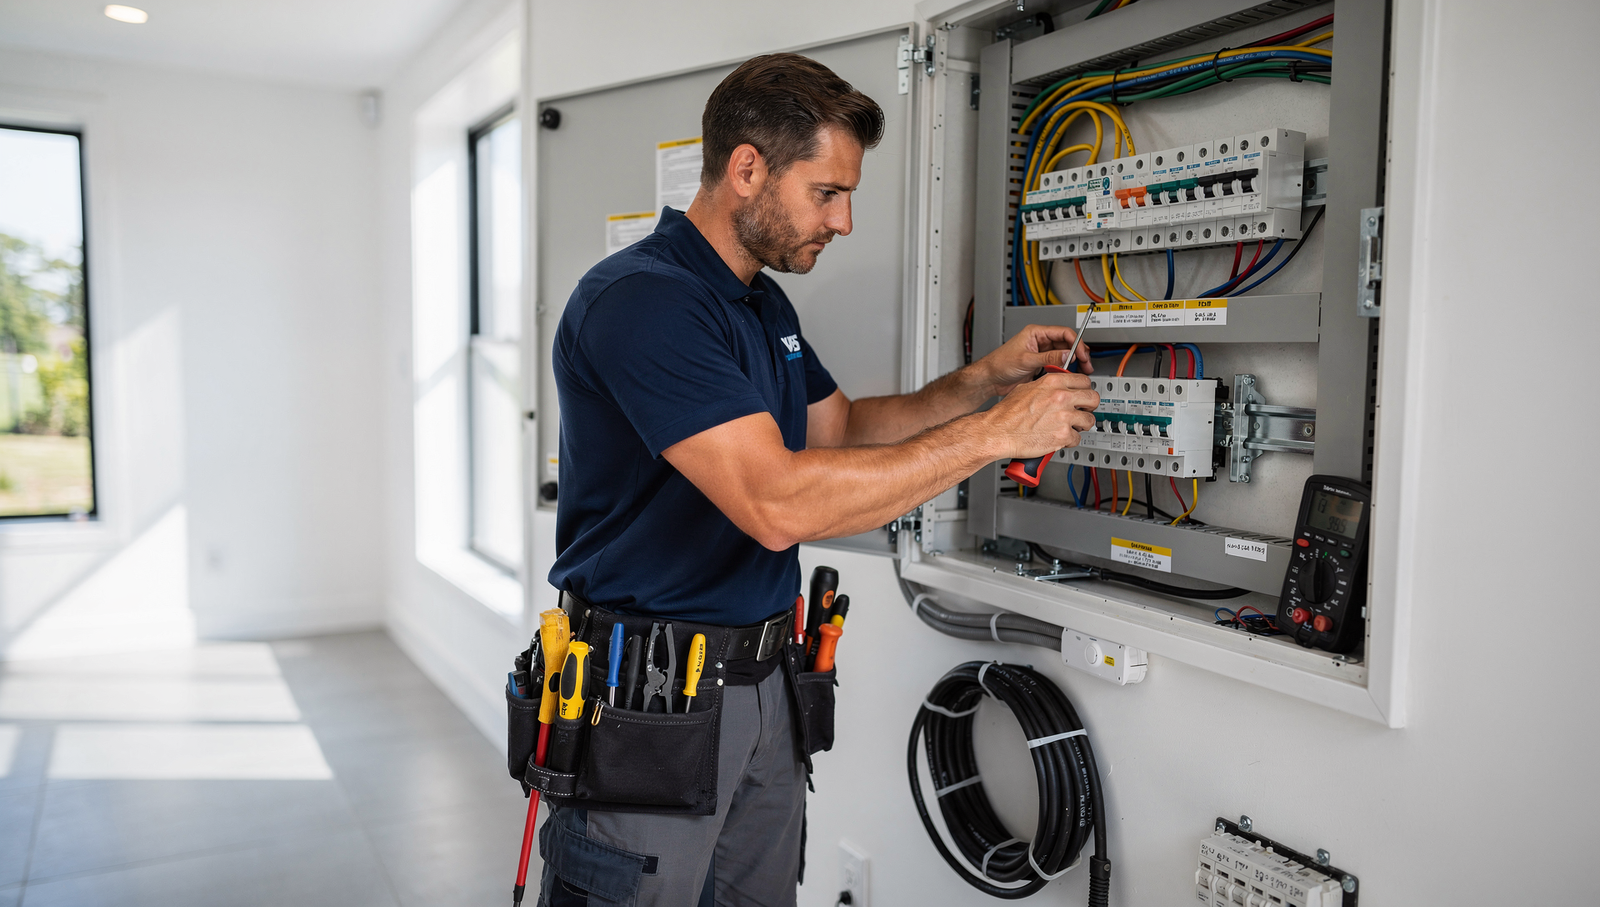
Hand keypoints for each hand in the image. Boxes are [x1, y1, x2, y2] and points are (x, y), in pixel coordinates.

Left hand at [976, 324, 1092, 395]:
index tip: (1082, 354)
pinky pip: (1057, 365)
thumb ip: (1047, 358)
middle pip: (1066, 343)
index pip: (1063, 333)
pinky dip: (1065, 369)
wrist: (990, 379)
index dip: (1075, 343)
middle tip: (1086, 364)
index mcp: (1036, 333)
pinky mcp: (1040, 364)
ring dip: (1073, 362)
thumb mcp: (1026, 360)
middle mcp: (1040, 341)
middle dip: (1078, 353)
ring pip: (1063, 355)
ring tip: (1081, 370)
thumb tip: (1066, 356)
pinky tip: (1068, 375)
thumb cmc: (999, 364)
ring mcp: (1041, 353)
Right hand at [983, 370, 1099, 458]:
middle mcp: (1061, 397)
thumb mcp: (1026, 388)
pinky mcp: (1063, 435)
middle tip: (1082, 411)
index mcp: (1053, 383)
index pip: (1084, 381)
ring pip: (1089, 421)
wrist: (998, 432)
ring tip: (1070, 427)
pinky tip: (1058, 439)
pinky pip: (1077, 439)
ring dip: (1081, 426)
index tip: (1082, 396)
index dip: (1084, 390)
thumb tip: (1055, 387)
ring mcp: (1064, 417)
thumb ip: (1046, 386)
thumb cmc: (1007, 414)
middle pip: (1093, 398)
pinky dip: (1069, 441)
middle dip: (1089, 407)